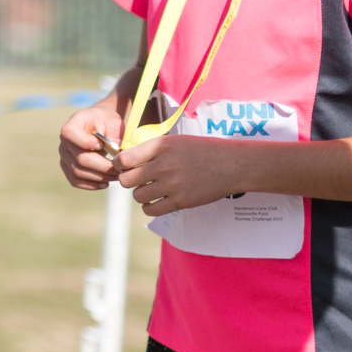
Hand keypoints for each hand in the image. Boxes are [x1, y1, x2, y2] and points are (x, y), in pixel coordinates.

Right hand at [59, 104, 123, 190]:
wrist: (100, 126)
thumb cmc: (107, 122)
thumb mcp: (113, 120)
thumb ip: (115, 131)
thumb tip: (116, 147)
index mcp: (73, 124)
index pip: (70, 134)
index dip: (87, 142)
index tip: (106, 145)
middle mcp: (64, 141)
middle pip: (80, 159)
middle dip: (103, 167)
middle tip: (121, 170)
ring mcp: (64, 156)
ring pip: (78, 172)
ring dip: (100, 177)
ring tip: (117, 176)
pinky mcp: (68, 167)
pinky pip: (75, 180)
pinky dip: (91, 185)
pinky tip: (106, 184)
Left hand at [115, 133, 245, 216]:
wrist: (232, 164)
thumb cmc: (201, 150)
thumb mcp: (174, 141)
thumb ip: (150, 149)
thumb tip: (124, 160)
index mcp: (160, 146)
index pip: (123, 159)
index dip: (119, 165)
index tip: (124, 166)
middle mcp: (164, 165)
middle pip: (127, 180)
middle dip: (128, 181)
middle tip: (137, 180)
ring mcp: (173, 184)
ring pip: (138, 196)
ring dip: (140, 194)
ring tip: (149, 190)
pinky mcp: (182, 201)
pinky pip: (152, 210)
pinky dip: (149, 207)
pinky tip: (155, 201)